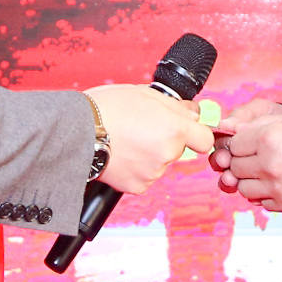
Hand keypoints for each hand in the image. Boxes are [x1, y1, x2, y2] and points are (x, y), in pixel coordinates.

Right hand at [85, 84, 217, 196]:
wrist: (76, 132)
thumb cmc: (106, 108)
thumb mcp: (145, 94)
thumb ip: (176, 105)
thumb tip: (193, 112)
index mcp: (175, 129)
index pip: (205, 139)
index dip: (196, 134)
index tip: (186, 131)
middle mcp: (168, 153)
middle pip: (178, 149)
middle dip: (165, 140)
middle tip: (140, 128)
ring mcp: (153, 172)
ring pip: (159, 163)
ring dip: (148, 155)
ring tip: (125, 141)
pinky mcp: (137, 186)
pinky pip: (144, 177)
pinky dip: (135, 169)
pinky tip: (120, 155)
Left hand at [211, 109, 281, 213]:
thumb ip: (256, 124)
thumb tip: (227, 129)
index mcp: (268, 139)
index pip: (234, 144)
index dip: (241, 142)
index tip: (250, 143)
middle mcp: (269, 165)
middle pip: (236, 167)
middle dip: (244, 161)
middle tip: (260, 157)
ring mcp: (276, 187)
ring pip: (243, 188)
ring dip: (251, 180)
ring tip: (268, 172)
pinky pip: (261, 202)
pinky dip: (265, 194)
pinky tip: (279, 183)